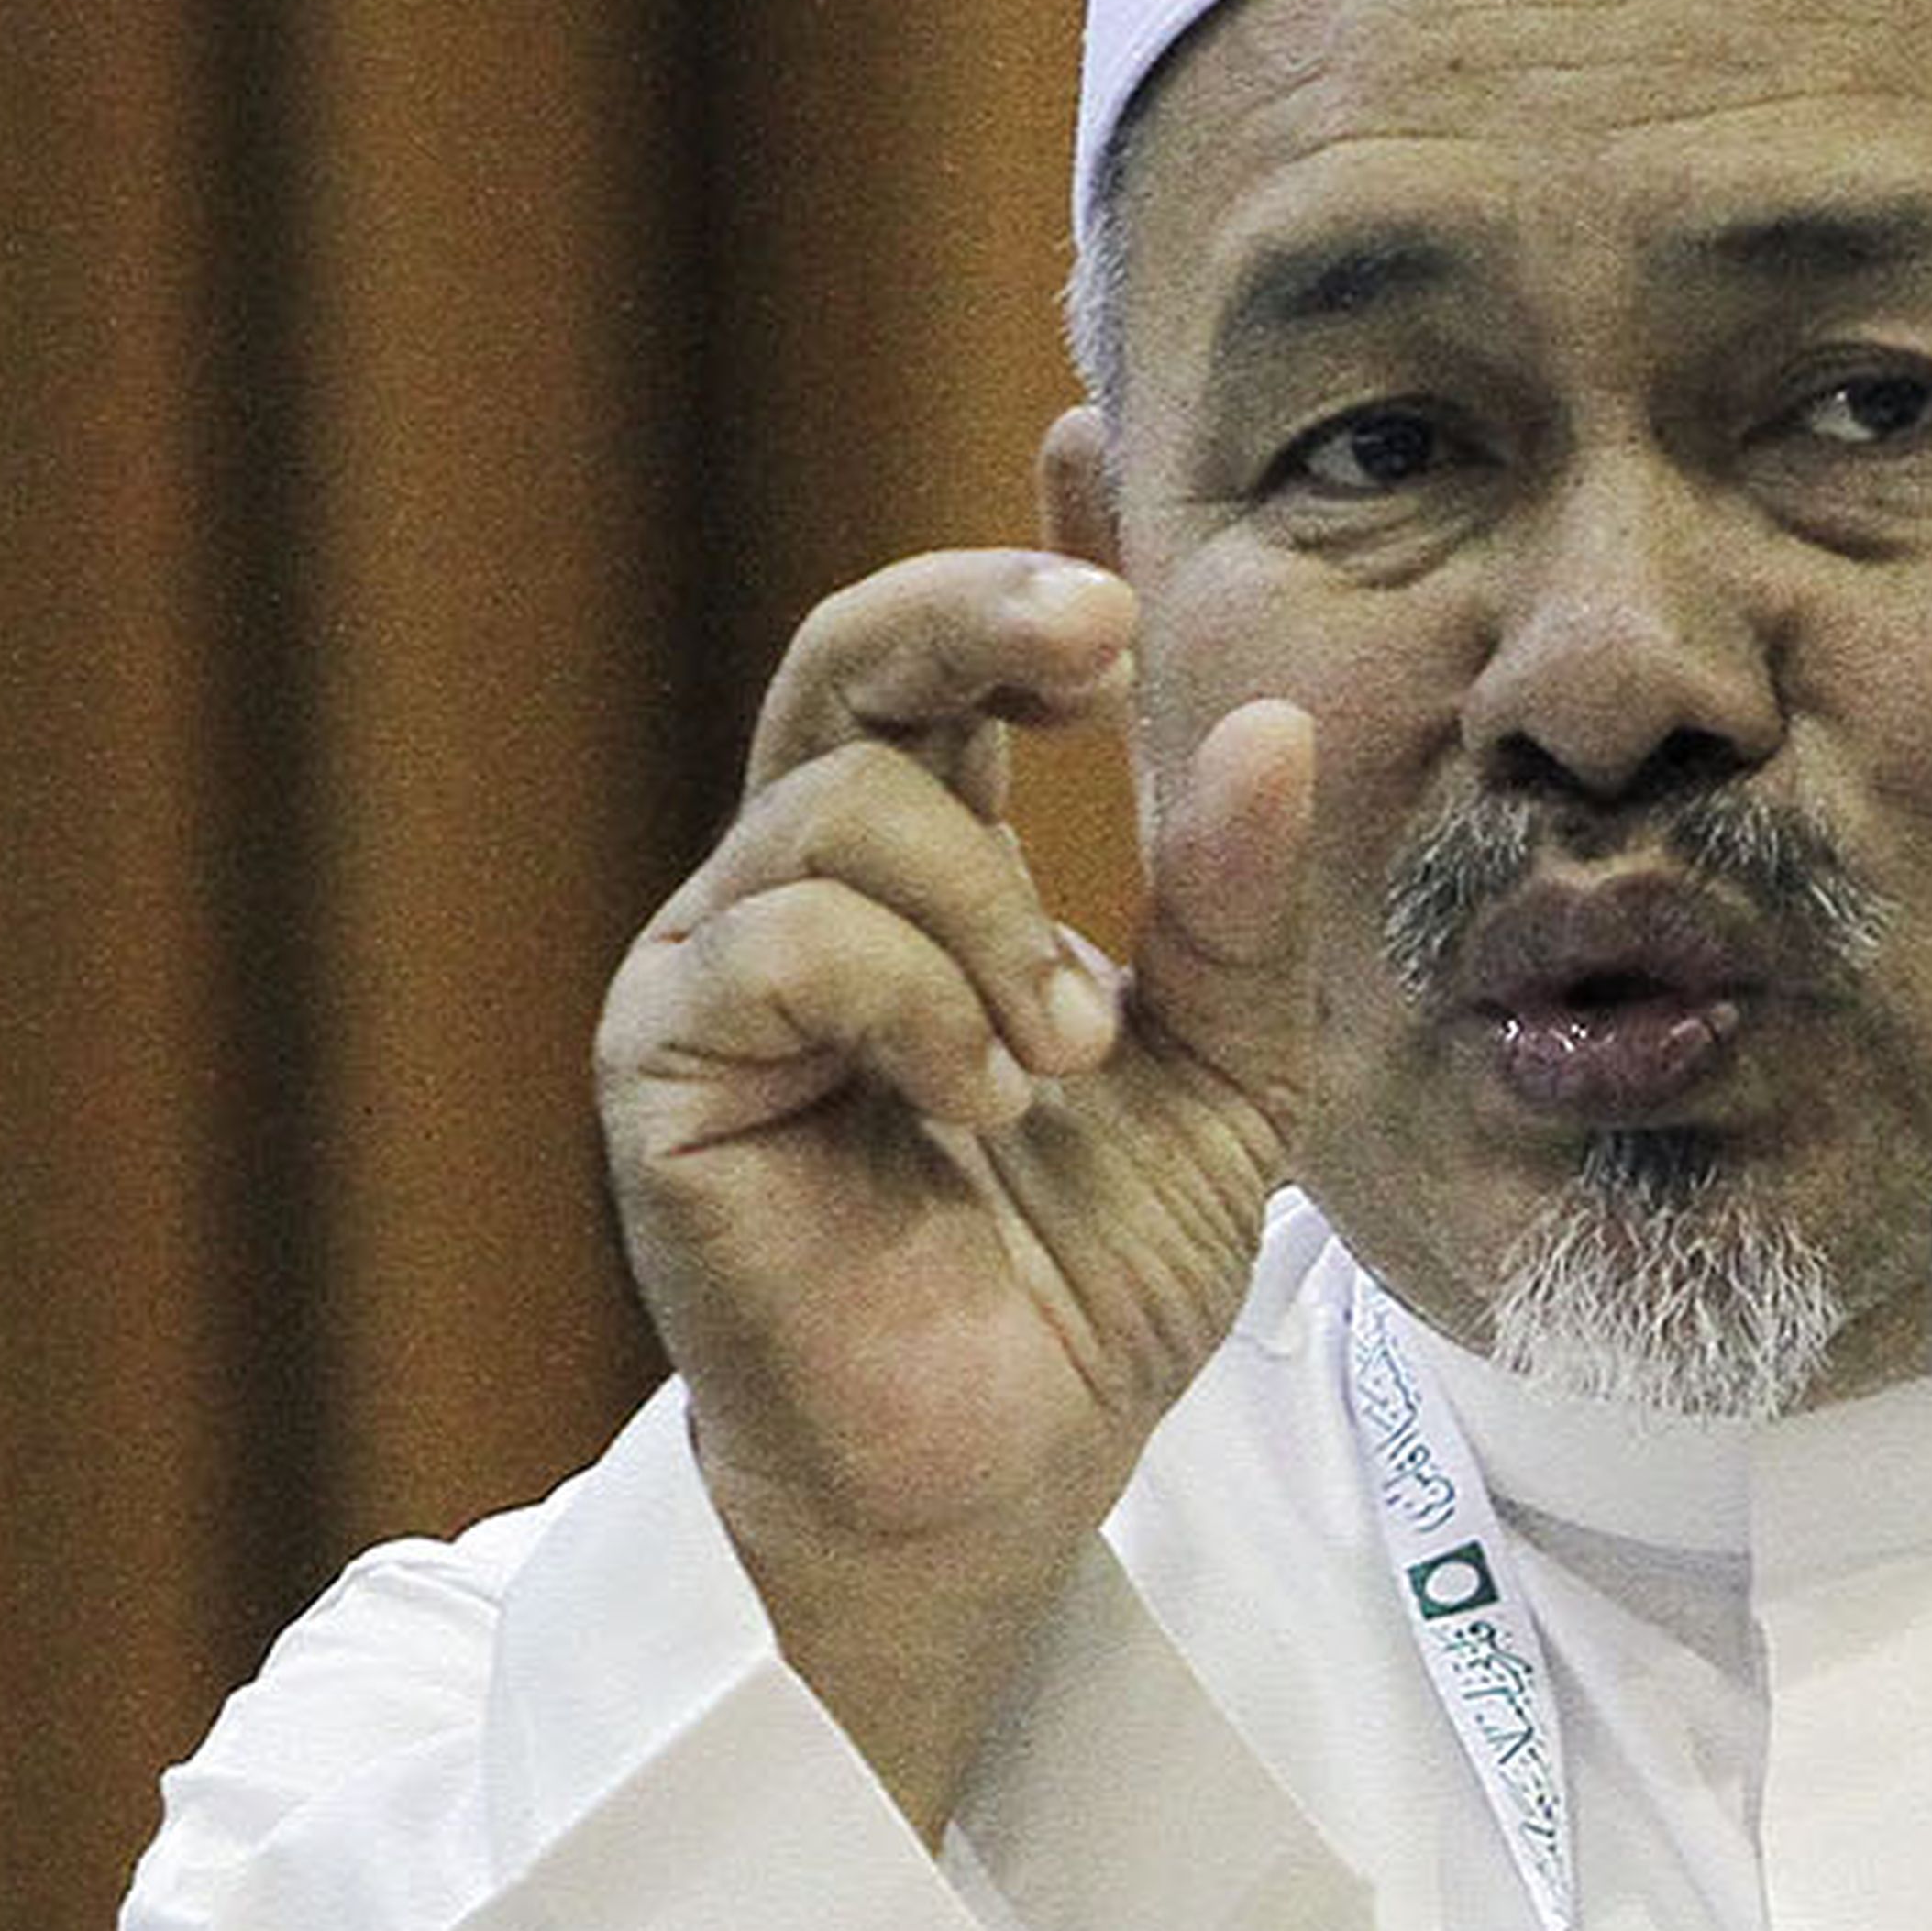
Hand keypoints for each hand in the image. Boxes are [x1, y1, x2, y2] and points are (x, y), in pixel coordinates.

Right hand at [599, 547, 1325, 1827]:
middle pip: (854, 655)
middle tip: (1104, 637)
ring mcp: (719, 970)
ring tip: (1061, 1060)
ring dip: (991, 921)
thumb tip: (1264, 719)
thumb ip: (1234, 909)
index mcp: (929, 878)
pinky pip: (784, 938)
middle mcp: (802, 894)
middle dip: (981, 614)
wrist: (990, 1483)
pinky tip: (978, 1106)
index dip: (1025, 557)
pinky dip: (913, 1003)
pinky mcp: (667, 1062)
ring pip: (843, 809)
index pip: (957, 667)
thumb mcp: (1219, 1081)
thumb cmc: (1079, 1289)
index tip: (1100, 448)